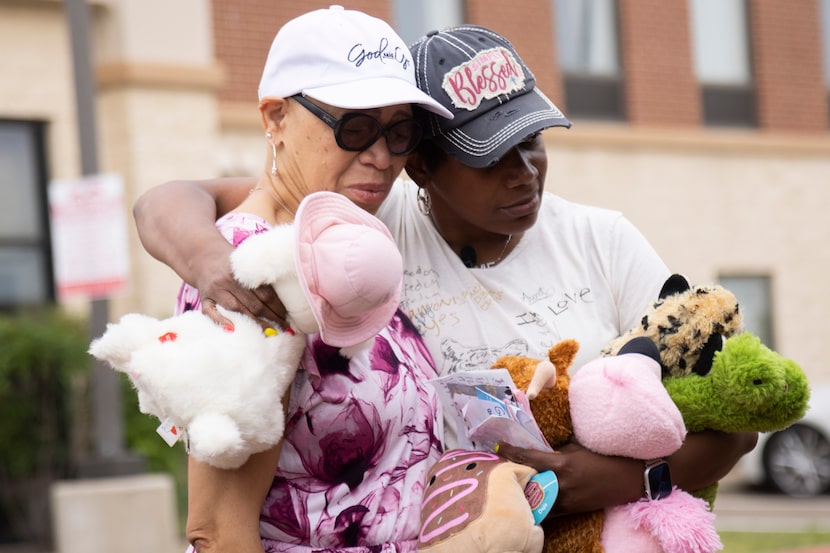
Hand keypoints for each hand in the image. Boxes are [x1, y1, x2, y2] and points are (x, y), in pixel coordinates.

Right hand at [193, 240, 287, 330]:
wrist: (203, 256)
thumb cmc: (232, 264)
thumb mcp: (246, 264)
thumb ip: (261, 277)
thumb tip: (287, 294)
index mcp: (243, 272)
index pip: (265, 293)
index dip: (278, 307)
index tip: (287, 316)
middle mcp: (228, 280)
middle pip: (253, 303)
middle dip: (271, 317)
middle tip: (283, 326)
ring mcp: (215, 290)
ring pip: (237, 309)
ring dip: (255, 322)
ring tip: (270, 331)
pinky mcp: (204, 299)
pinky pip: (210, 312)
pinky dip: (221, 321)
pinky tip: (232, 330)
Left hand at [496, 441, 641, 513]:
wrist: (628, 478)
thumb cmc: (602, 456)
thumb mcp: (577, 447)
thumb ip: (556, 450)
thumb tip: (537, 448)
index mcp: (561, 464)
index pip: (528, 457)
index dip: (511, 452)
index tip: (499, 446)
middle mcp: (560, 484)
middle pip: (527, 481)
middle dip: (513, 475)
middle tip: (499, 468)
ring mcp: (566, 499)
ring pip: (536, 500)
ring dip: (523, 493)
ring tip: (511, 486)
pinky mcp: (571, 509)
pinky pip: (549, 510)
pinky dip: (538, 506)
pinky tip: (529, 501)